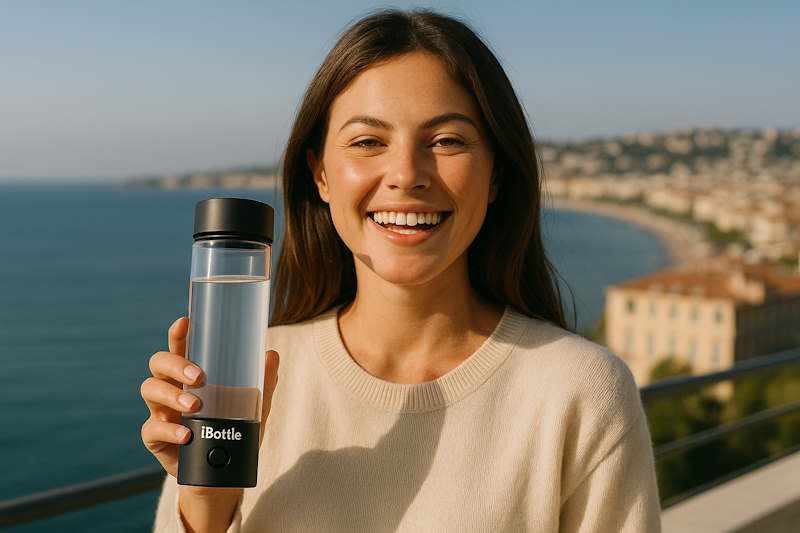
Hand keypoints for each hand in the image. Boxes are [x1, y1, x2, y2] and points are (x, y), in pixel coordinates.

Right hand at [140, 316, 279, 477]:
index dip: (178, 334)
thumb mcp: (254, 407)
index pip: (180, 348)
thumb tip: (271, 355)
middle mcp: (171, 388)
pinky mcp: (155, 438)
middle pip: (158, 363)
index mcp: (190, 376)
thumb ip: (263, 382)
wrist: (220, 476)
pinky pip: (152, 429)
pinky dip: (169, 430)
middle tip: (199, 376)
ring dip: (171, 395)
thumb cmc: (232, 432)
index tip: (185, 322)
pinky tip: (186, 434)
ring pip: (150, 390)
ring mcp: (160, 412)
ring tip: (195, 406)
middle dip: (175, 364)